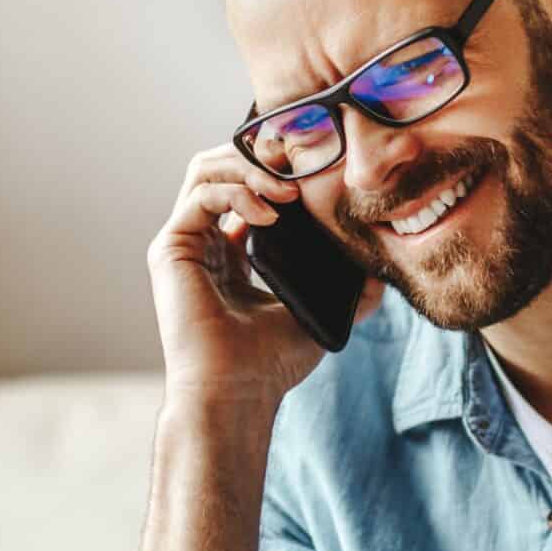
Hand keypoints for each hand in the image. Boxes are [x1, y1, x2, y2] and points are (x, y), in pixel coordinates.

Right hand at [146, 146, 383, 410]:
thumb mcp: (316, 315)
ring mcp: (183, 243)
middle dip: (262, 157)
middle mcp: (202, 242)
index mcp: (229, 253)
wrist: (236, 393)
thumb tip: (381, 273)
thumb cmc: (269, 365)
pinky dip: (238, 193)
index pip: (245, 187)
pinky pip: (201, 194)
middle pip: (221, 166)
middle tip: (301, 164)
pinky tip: (270, 214)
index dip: (276, 170)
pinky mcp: (170, 249)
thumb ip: (346, 291)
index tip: (314, 171)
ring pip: (206, 170)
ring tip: (288, 190)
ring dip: (251, 168)